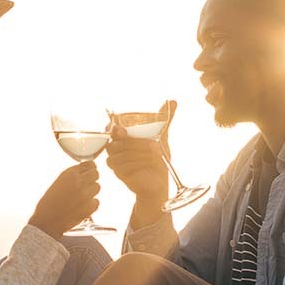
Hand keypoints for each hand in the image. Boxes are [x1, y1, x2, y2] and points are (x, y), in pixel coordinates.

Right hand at [29, 162, 100, 238]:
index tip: (89, 172)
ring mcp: (86, 194)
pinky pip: (96, 201)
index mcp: (69, 174)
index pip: (89, 164)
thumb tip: (85, 171)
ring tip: (80, 198)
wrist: (47, 221)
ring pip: (97, 187)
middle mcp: (79, 182)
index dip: (90, 168)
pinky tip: (81, 207)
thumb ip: (72, 176)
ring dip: (92, 192)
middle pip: (96, 174)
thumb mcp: (58, 182)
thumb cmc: (49, 203)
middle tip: (86, 186)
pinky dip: (91, 204)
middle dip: (92, 179)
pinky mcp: (90, 207)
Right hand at [106, 100, 176, 217]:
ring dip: (141, 152)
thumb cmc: (157, 160)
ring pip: (122, 152)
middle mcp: (115, 148)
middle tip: (155, 145)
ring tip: (156, 153)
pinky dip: (138, 163)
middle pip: (117, 140)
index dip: (114, 127)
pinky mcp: (118, 173)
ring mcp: (115, 161)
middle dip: (137, 142)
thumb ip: (164, 121)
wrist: (158, 183)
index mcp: (122, 138)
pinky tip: (148, 164)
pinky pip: (123, 164)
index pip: (111, 128)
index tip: (122, 129)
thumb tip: (173, 101)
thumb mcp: (161, 138)